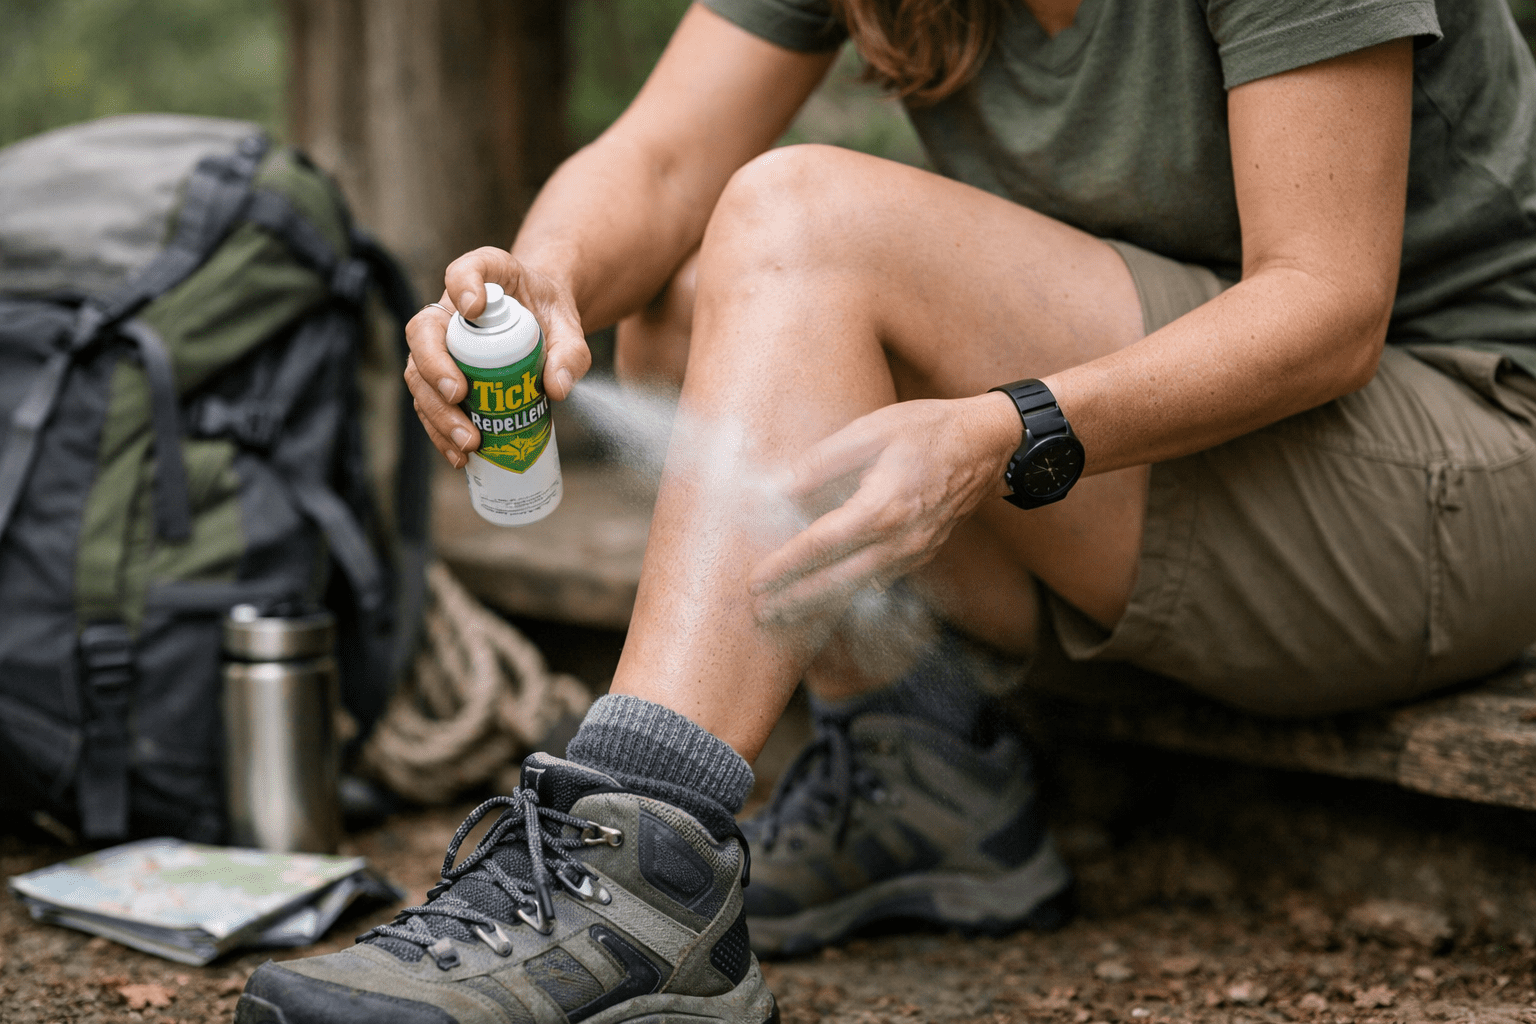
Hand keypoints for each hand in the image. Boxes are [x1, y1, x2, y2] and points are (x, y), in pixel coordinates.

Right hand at [404, 247, 590, 467]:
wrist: (542, 322)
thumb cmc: (550, 315)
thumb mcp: (569, 327)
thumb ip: (571, 352)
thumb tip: (556, 388)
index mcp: (485, 276)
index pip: (464, 270)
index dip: (462, 285)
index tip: (474, 307)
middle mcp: (450, 309)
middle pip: (423, 332)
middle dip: (435, 369)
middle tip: (461, 396)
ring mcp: (439, 344)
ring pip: (418, 375)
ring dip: (437, 412)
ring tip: (469, 442)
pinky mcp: (440, 377)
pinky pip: (429, 404)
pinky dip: (441, 432)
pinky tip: (460, 457)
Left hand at [748, 393, 1021, 622]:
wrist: (987, 441)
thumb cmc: (926, 428)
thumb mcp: (869, 431)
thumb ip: (821, 462)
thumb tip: (780, 489)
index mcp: (883, 505)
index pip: (822, 544)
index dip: (786, 565)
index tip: (756, 581)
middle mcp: (901, 538)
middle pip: (839, 579)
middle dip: (796, 599)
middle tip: (760, 612)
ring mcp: (917, 549)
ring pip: (860, 587)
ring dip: (820, 602)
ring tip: (784, 614)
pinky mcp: (925, 551)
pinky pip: (881, 580)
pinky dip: (850, 593)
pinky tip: (827, 597)